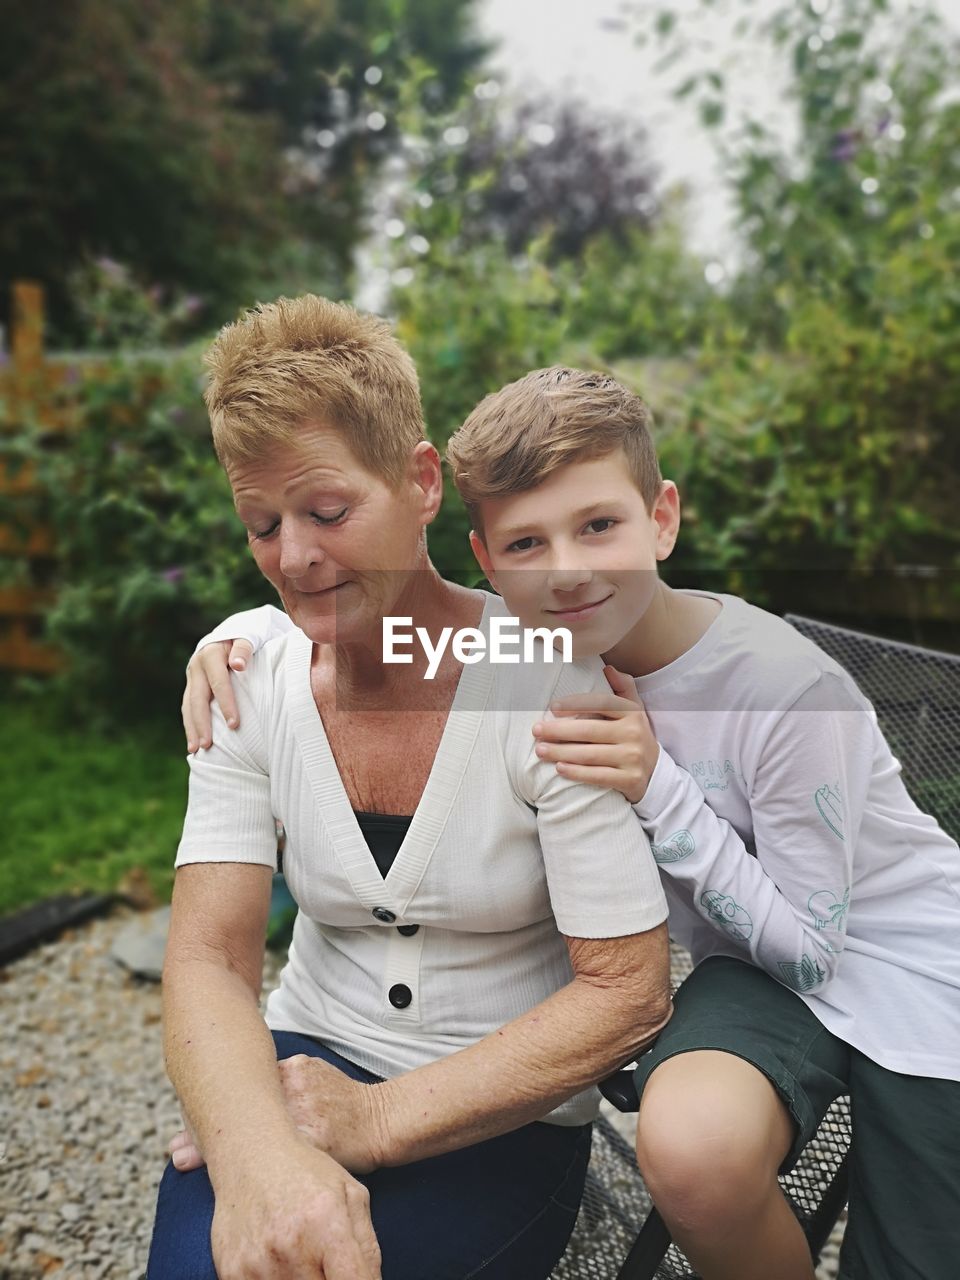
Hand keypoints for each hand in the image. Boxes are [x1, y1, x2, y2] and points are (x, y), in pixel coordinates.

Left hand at [169, 1057, 390, 1175]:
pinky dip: (252, 1169)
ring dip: (217, 1149)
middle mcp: (295, 1091)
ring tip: (187, 1160)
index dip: (212, 1103)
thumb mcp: (318, 1072)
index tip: (184, 1119)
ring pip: (253, 1134)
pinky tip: (232, 1180)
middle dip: (204, 1130)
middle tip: (175, 1151)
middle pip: (240, 1108)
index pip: (244, 1084)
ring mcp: (305, 1118)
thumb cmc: (348, 1099)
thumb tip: (256, 1074)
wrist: (381, 1120)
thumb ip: (288, 1074)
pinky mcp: (317, 1144)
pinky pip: (278, 1159)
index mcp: (293, 1071)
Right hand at [182, 638, 252, 752]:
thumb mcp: (249, 635)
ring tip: (195, 750)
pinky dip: (191, 724)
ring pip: (188, 705)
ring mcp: (192, 677)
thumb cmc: (248, 636)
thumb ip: (244, 648)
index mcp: (211, 653)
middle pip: (197, 698)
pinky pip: (189, 707)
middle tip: (208, 745)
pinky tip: (194, 743)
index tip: (234, 724)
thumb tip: (238, 665)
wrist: (232, 632)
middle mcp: (197, 666)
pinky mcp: (192, 685)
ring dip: (191, 728)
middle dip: (202, 723)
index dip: (226, 704)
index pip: (218, 683)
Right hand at [211, 1139, 380, 1279]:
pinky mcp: (232, 1273)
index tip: (356, 1278)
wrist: (250, 1153)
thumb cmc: (305, 1170)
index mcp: (326, 1225)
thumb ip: (367, 1247)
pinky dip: (276, 1279)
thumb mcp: (350, 1193)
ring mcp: (258, 1265)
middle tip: (325, 1260)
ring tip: (300, 1255)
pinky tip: (276, 1258)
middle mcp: (291, 1248)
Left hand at [532, 666, 658, 804]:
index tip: (552, 708)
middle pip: (589, 730)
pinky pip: (598, 776)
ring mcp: (632, 758)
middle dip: (558, 731)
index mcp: (632, 714)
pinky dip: (577, 773)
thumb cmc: (635, 736)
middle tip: (536, 731)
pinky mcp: (629, 780)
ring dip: (561, 752)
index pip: (601, 704)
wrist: (656, 773)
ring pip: (590, 755)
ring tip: (540, 750)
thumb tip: (607, 668)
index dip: (576, 704)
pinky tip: (559, 769)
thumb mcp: (635, 711)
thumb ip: (623, 687)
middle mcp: (633, 734)